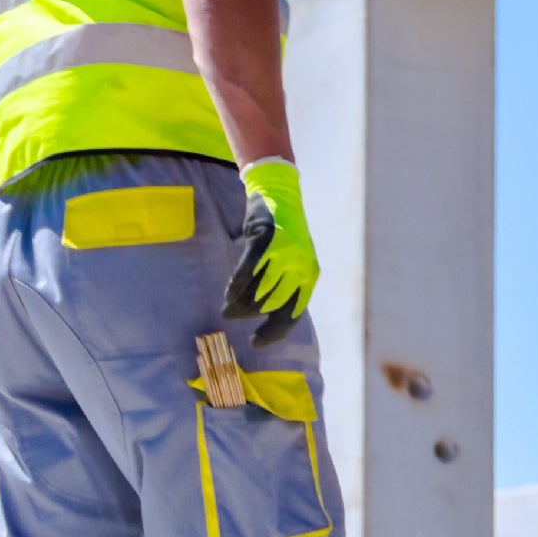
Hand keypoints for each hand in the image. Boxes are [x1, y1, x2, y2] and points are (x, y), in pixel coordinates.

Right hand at [223, 158, 318, 346]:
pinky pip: (248, 270)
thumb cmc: (283, 235)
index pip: (291, 314)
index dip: (273, 332)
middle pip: (270, 304)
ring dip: (239, 303)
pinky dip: (237, 284)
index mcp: (309, 276)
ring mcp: (284, 252)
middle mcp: (300, 266)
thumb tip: (260, 318)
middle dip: (248, 315)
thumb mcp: (291, 264)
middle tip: (232, 316)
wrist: (278, 193)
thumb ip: (281, 288)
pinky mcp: (266, 239)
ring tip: (228, 306)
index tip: (255, 343)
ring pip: (257, 289)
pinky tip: (229, 293)